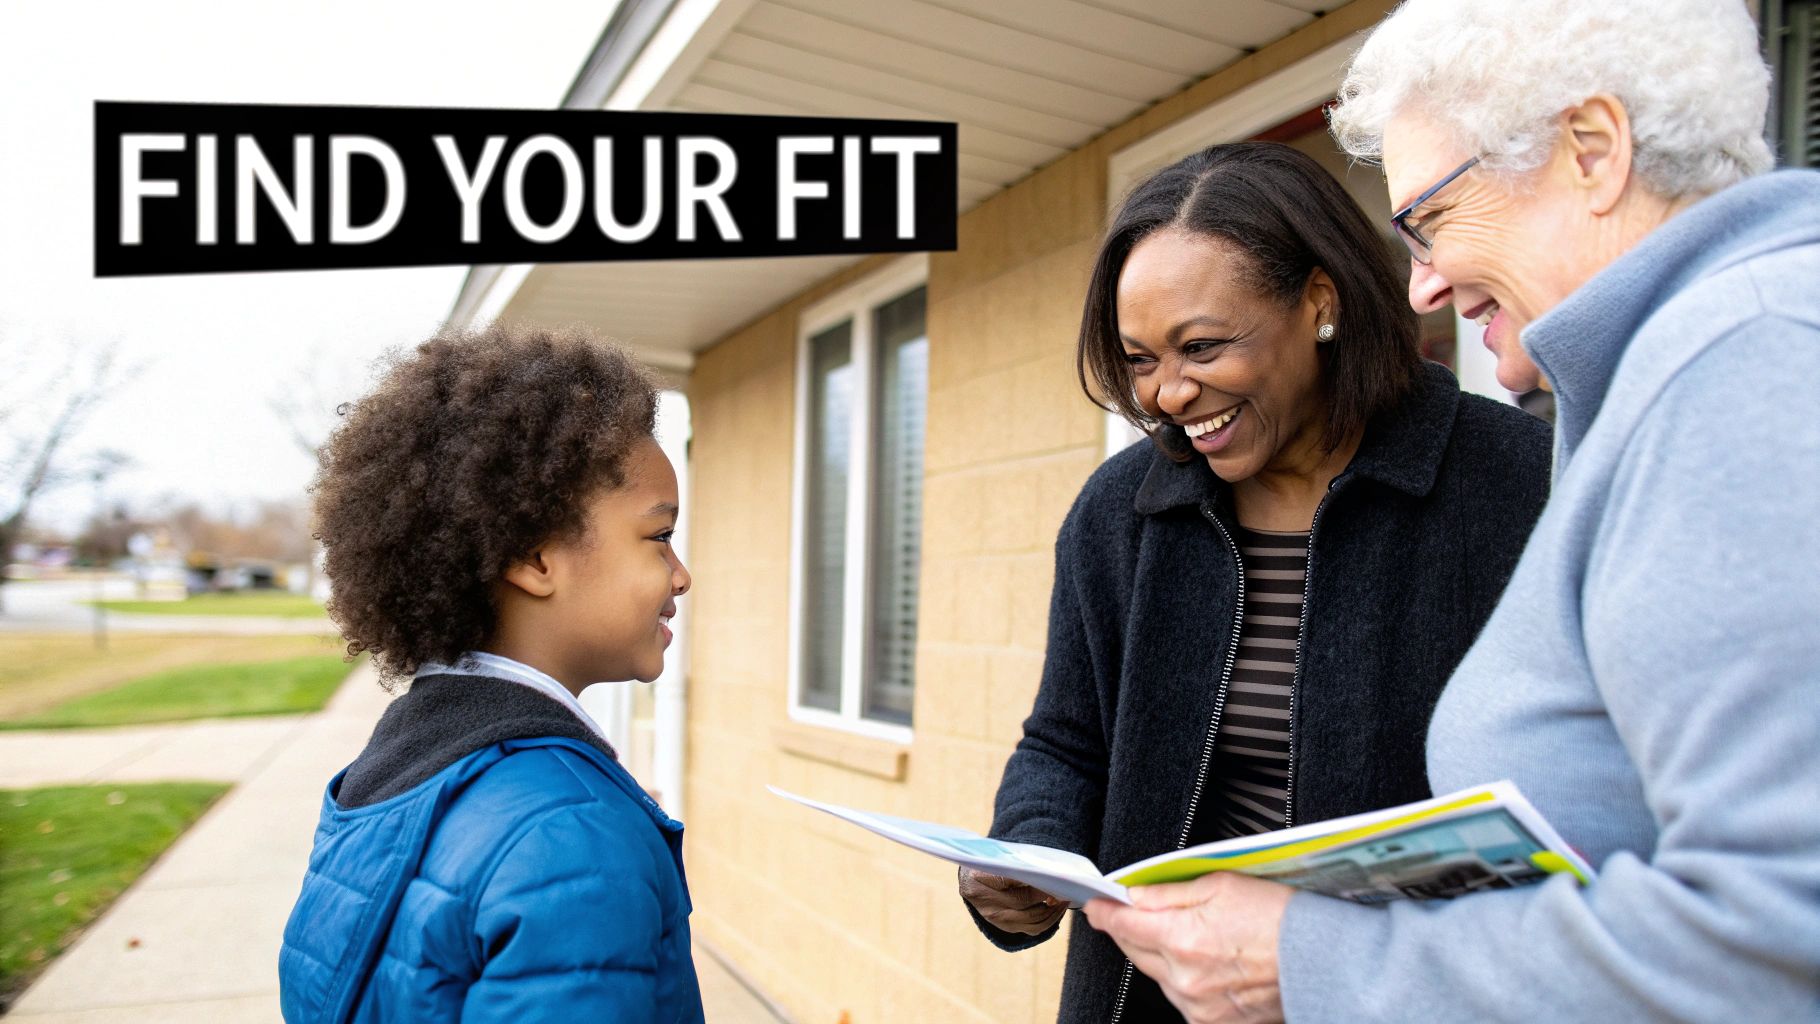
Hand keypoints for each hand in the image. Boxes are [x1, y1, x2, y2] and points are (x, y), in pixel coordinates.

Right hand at [958, 866, 1066, 935]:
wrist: (971, 882)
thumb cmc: (990, 864)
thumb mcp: (997, 858)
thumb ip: (1016, 863)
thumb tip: (1047, 871)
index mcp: (981, 878)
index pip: (1011, 881)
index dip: (1034, 882)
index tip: (1052, 877)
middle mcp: (987, 901)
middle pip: (1023, 901)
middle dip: (1047, 896)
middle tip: (1063, 888)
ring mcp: (996, 918)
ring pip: (1031, 919)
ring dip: (1052, 911)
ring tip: (1063, 899)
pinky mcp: (1005, 928)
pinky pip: (1033, 929)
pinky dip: (1049, 920)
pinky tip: (1056, 909)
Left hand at [1082, 873, 1293, 1023]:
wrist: (1324, 962)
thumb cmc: (1281, 918)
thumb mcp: (1222, 885)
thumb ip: (1169, 892)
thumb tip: (1135, 895)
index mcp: (1183, 939)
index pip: (1124, 926)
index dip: (1104, 913)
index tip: (1095, 905)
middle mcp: (1185, 979)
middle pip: (1136, 952)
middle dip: (1131, 931)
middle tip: (1134, 913)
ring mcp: (1198, 1007)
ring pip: (1158, 976)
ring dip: (1160, 955)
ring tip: (1188, 936)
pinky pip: (1182, 999)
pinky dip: (1183, 980)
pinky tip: (1204, 963)